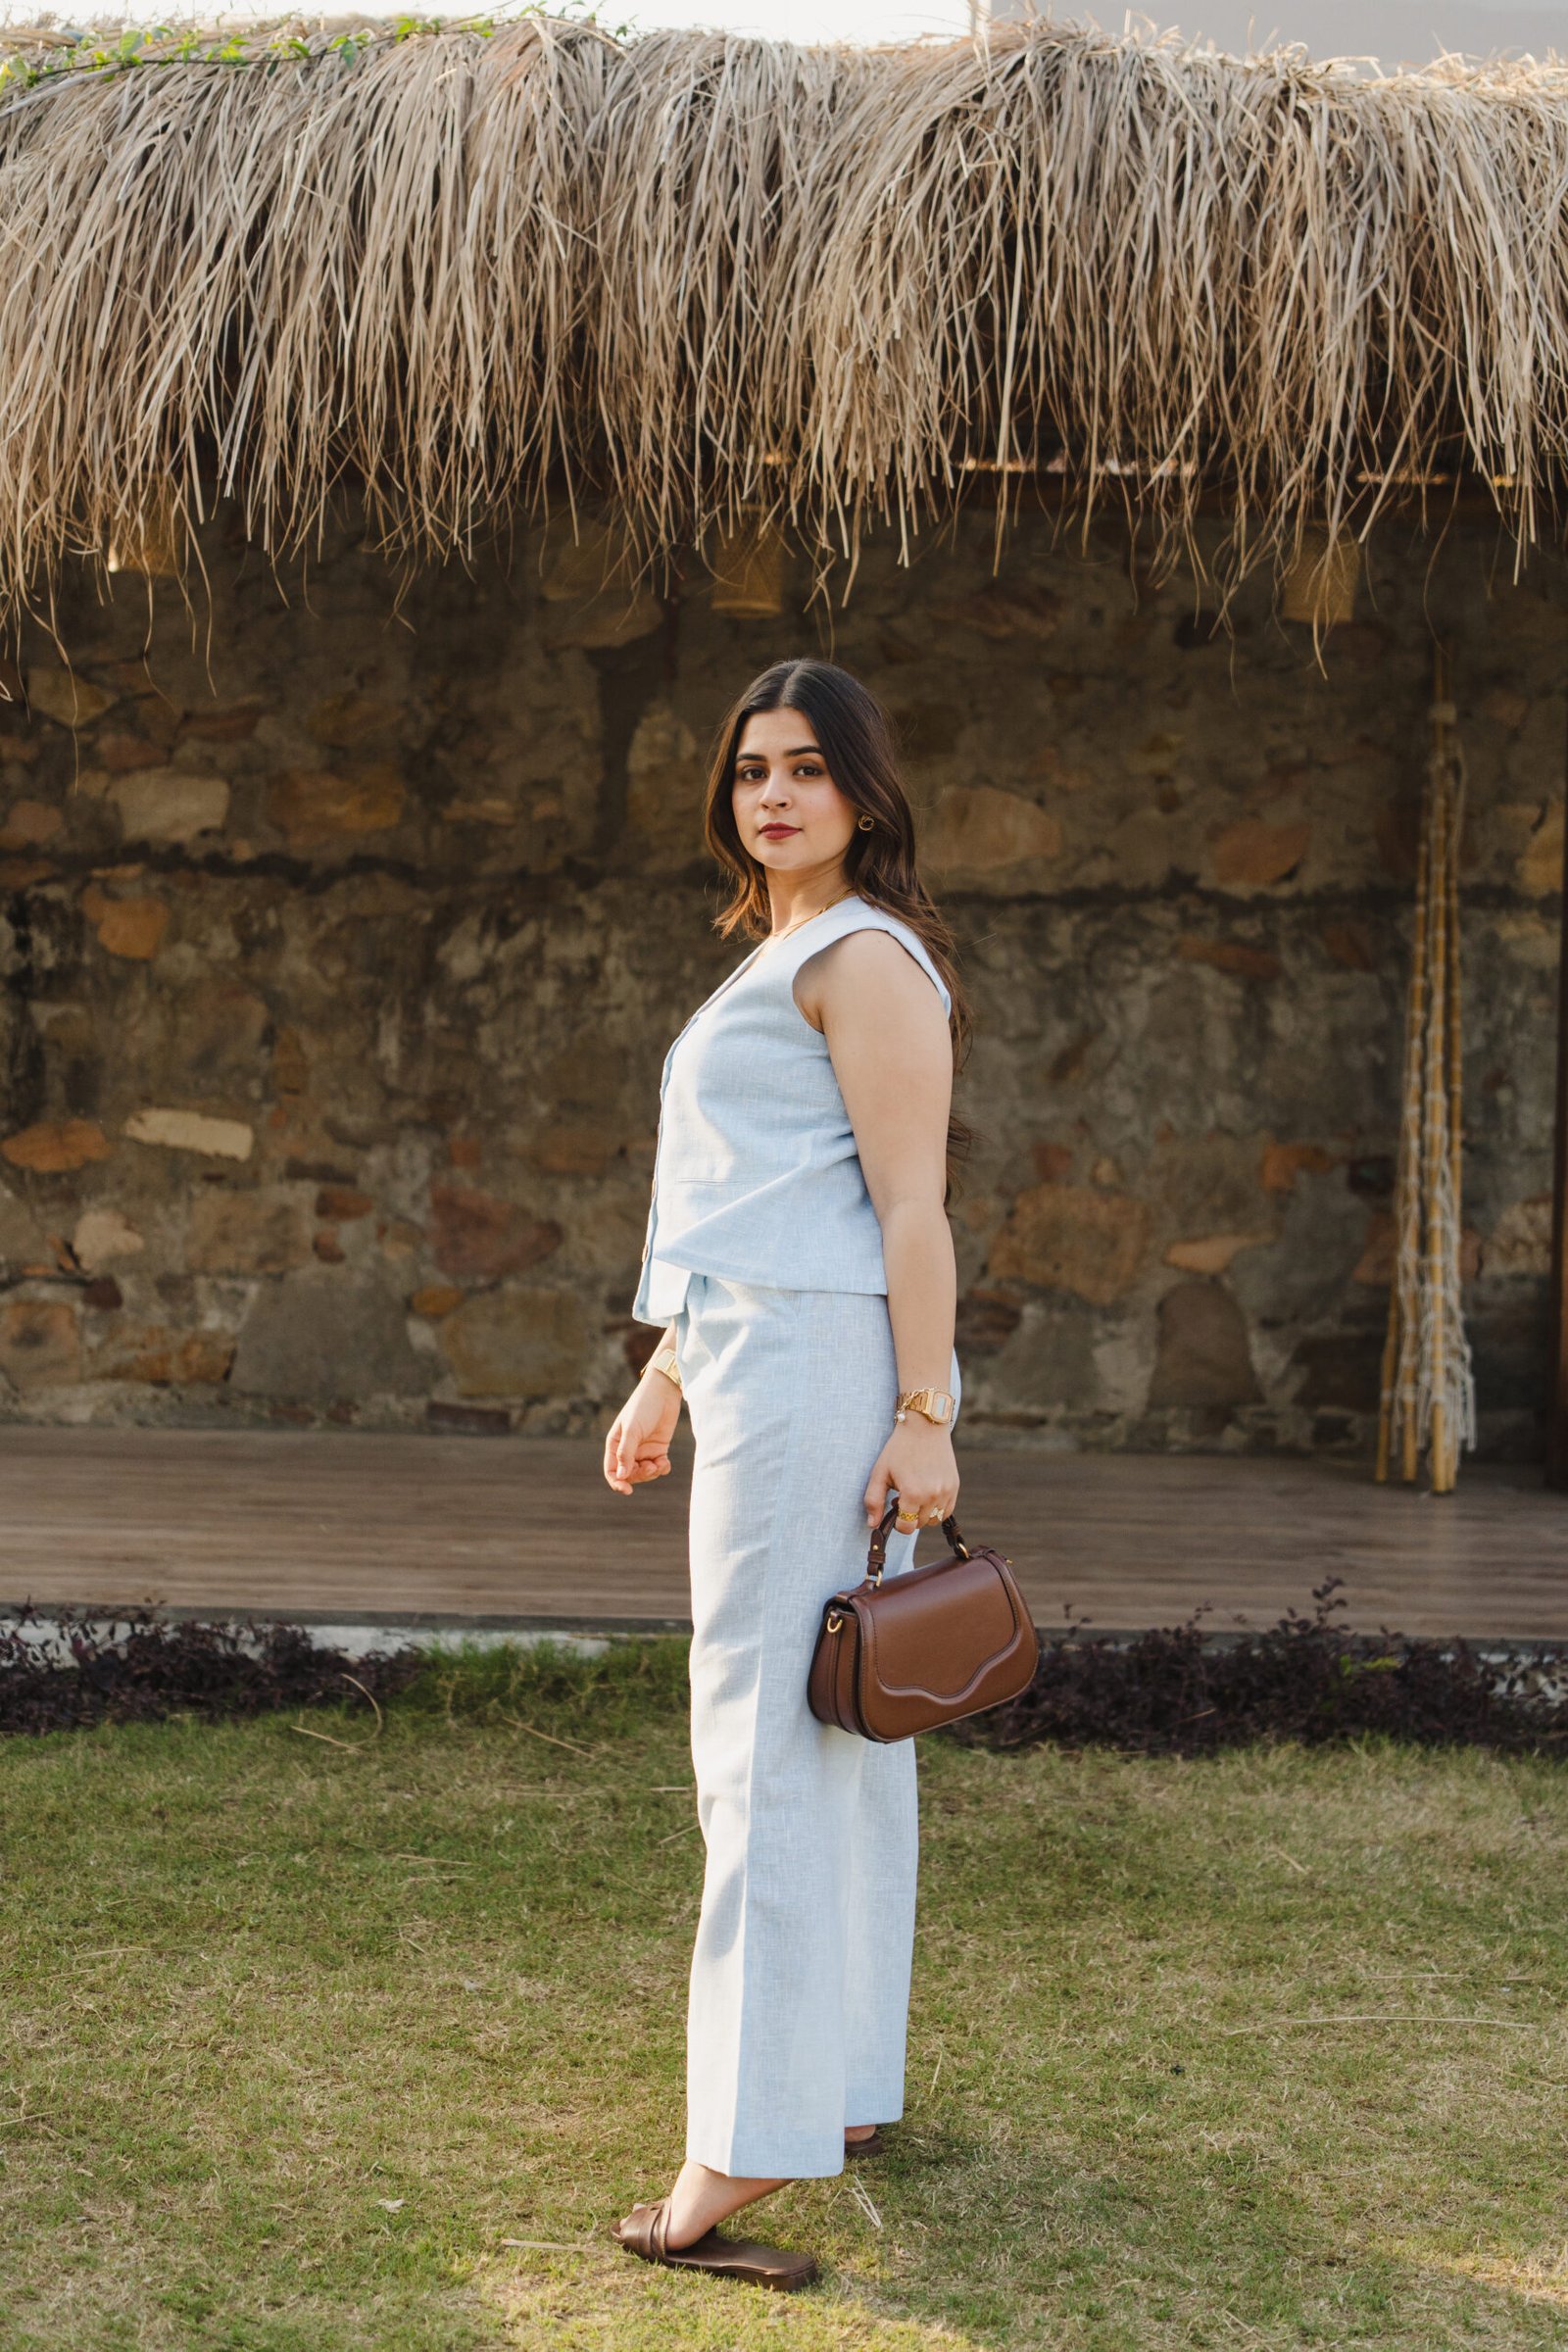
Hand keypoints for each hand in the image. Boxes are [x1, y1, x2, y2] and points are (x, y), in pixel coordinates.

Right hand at [603, 1369, 680, 1494]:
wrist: (665, 1392)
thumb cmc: (643, 1407)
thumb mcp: (632, 1429)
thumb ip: (626, 1453)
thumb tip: (621, 1477)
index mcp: (615, 1444)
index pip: (612, 1471)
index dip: (617, 1483)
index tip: (627, 1490)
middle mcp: (628, 1449)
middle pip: (630, 1475)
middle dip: (640, 1475)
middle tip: (651, 1467)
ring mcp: (643, 1450)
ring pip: (645, 1473)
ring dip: (652, 1472)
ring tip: (660, 1463)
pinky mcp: (659, 1448)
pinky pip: (658, 1467)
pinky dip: (662, 1468)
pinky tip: (665, 1461)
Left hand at [863, 1418, 957, 1529]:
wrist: (924, 1426)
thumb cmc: (899, 1448)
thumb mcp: (879, 1472)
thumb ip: (873, 1501)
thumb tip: (873, 1525)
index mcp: (913, 1493)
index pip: (906, 1527)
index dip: (897, 1522)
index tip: (894, 1507)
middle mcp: (933, 1495)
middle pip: (920, 1524)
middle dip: (909, 1515)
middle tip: (902, 1496)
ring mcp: (946, 1491)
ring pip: (934, 1519)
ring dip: (923, 1513)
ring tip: (915, 1494)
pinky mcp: (954, 1486)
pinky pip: (946, 1511)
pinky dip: (936, 1509)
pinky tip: (927, 1493)